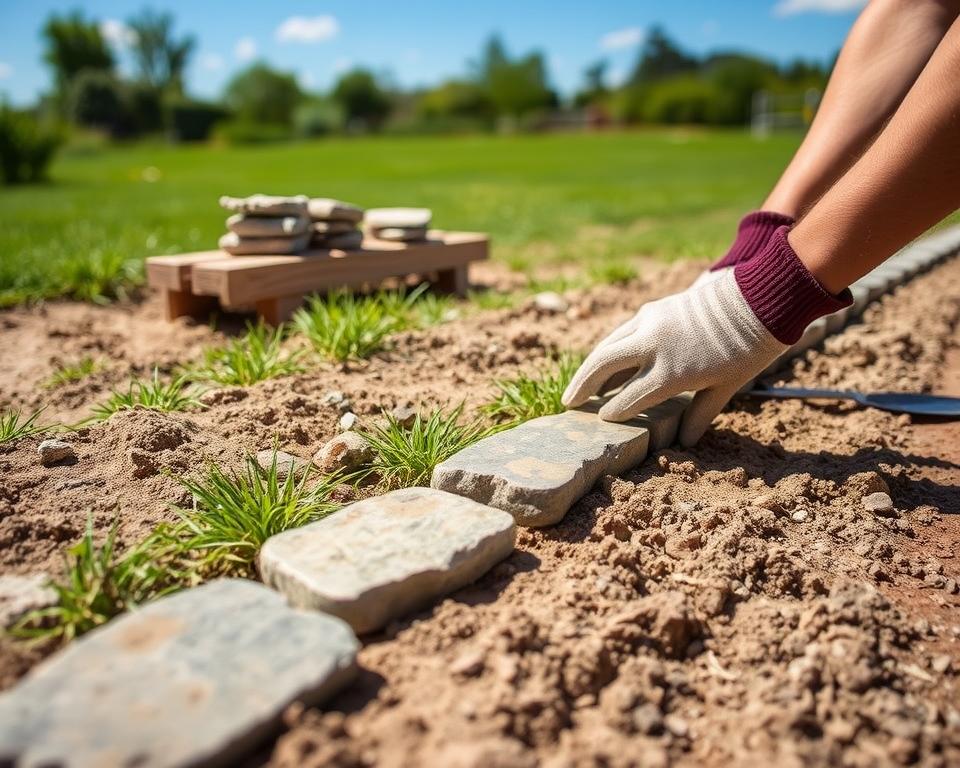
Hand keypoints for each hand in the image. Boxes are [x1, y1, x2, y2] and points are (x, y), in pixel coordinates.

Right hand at [562, 227, 850, 445]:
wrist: (760, 296)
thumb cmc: (749, 347)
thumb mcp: (726, 385)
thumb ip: (701, 412)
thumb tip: (687, 441)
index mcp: (672, 372)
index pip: (629, 398)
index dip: (614, 411)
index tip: (602, 419)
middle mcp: (654, 346)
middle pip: (604, 365)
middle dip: (583, 385)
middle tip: (568, 403)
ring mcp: (650, 323)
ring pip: (608, 345)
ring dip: (591, 365)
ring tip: (579, 384)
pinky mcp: (653, 309)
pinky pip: (622, 332)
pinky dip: (610, 348)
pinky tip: (605, 359)